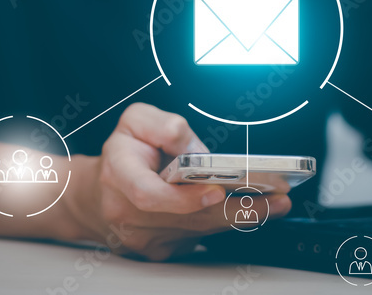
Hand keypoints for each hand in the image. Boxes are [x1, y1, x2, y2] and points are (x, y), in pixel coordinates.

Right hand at [64, 103, 290, 260]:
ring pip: (197, 231)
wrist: (96, 193)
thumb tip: (193, 149)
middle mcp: (128, 213)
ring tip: (275, 203)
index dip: (184, 198)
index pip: (149, 195)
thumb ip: (164, 126)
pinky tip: (248, 211)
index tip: (216, 191)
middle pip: (187, 219)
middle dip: (235, 209)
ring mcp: (142, 238)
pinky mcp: (157, 250)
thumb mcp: (136, 121)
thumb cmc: (123, 153)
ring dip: (238, 217)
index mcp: (119, 174)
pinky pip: (196, 238)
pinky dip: (223, 223)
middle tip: (274, 200)